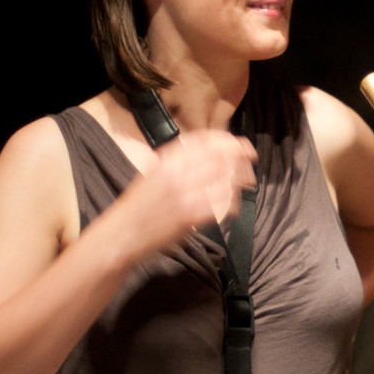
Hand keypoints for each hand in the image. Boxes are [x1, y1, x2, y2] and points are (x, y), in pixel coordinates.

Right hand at [120, 130, 256, 254]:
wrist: (123, 233)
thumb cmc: (139, 203)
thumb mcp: (153, 171)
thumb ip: (177, 157)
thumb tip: (209, 146)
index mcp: (167, 161)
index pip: (205, 142)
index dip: (227, 140)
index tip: (239, 143)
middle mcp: (177, 174)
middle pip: (220, 158)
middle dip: (240, 157)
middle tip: (250, 160)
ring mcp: (185, 195)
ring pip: (226, 181)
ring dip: (240, 180)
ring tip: (247, 181)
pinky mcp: (191, 216)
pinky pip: (222, 205)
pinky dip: (233, 203)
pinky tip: (234, 204)